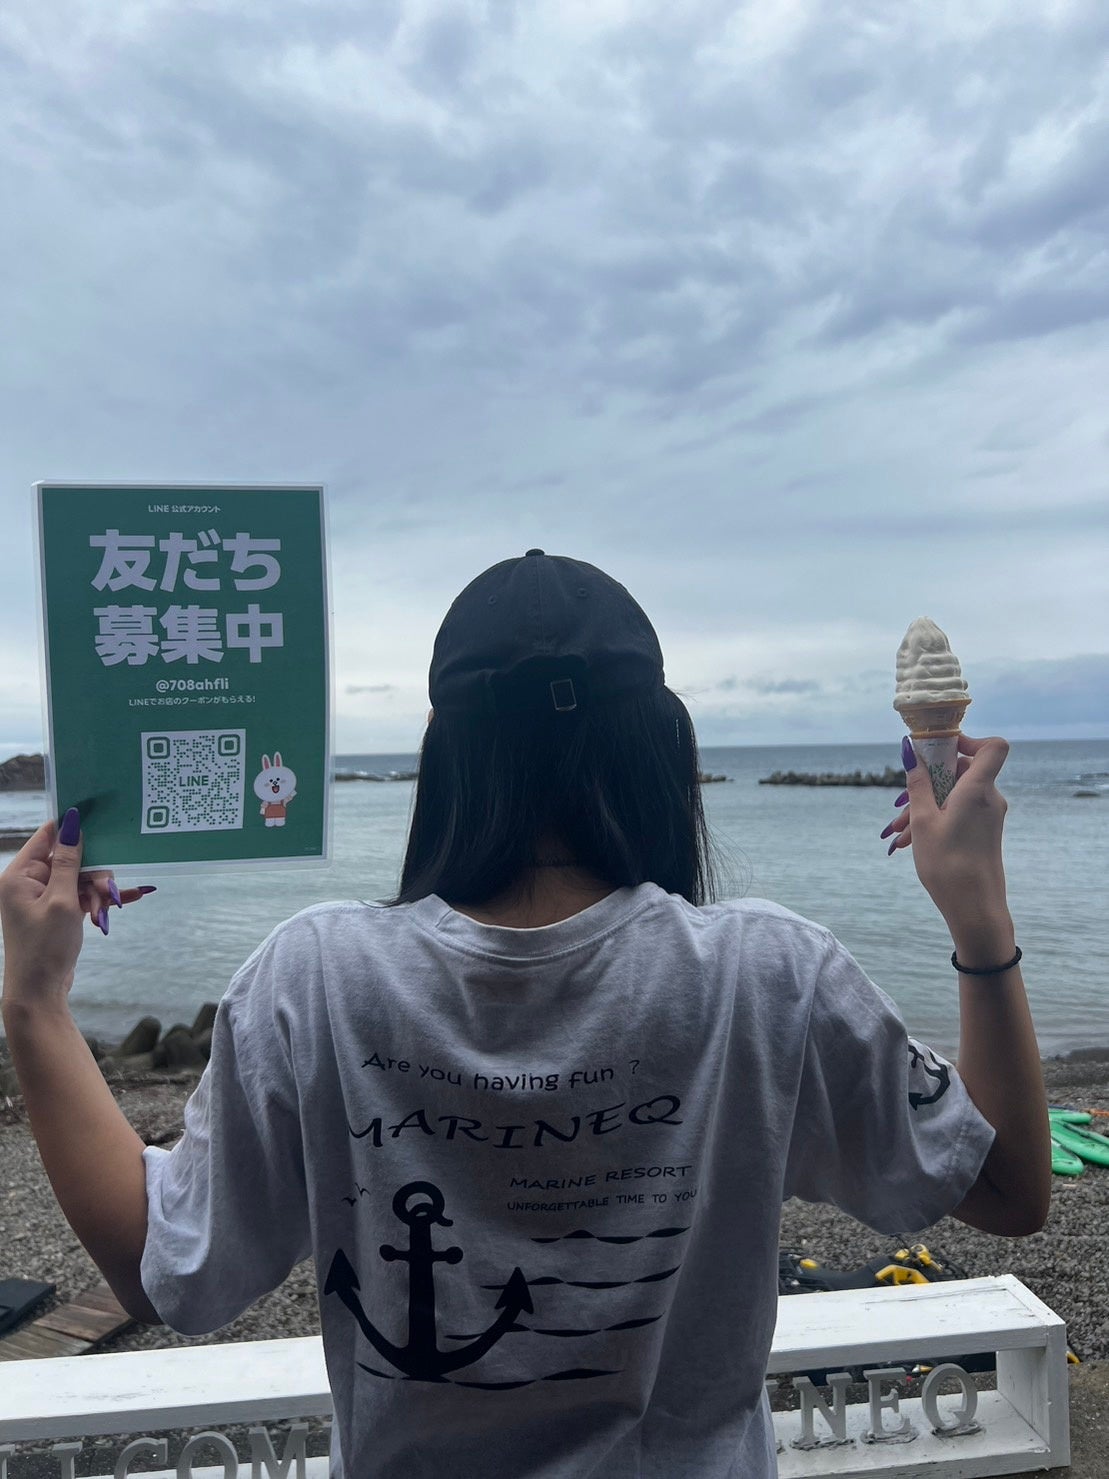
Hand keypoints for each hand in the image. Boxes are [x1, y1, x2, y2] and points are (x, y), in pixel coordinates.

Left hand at [0, 810, 151, 1009]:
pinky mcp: (57, 912)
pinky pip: (82, 896)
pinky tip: (127, 900)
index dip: (73, 827)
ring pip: (80, 879)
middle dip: (93, 874)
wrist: (40, 992)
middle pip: (70, 860)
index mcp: (19, 875)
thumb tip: (72, 823)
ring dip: (97, 893)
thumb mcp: (61, 900)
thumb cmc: (44, 947)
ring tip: (104, 914)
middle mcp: (29, 882)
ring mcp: (44, 898)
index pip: (47, 836)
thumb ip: (68, 861)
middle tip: (107, 891)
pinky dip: (99, 901)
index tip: (102, 819)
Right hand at [882, 734, 1011, 937]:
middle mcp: (989, 798)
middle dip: (927, 782)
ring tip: (899, 831)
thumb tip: (911, 751)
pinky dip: (936, 818)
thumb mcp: (923, 820)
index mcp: (978, 789)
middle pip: (961, 772)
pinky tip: (911, 839)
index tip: (937, 749)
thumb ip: (918, 783)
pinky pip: (959, 811)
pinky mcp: (984, 830)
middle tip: (899, 804)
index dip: (967, 740)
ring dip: (925, 805)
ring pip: (955, 795)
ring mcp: (988, 815)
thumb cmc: (948, 864)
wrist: (975, 908)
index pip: (992, 746)